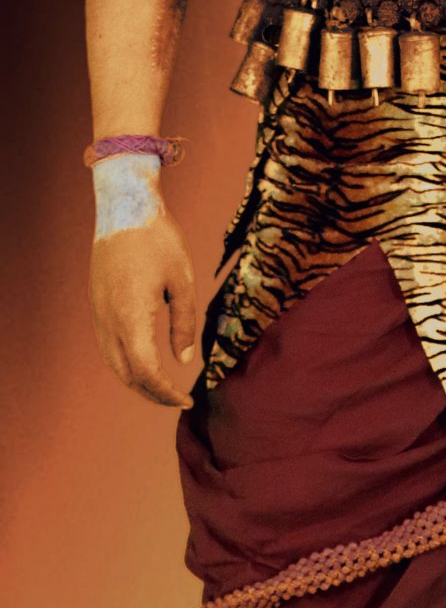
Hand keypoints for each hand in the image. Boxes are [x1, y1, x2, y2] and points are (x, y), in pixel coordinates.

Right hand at [89, 201, 197, 409]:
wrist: (125, 208)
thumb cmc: (159, 240)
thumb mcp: (183, 279)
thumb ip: (185, 322)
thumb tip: (185, 359)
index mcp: (132, 316)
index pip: (146, 371)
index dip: (165, 392)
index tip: (186, 399)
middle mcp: (109, 321)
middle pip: (126, 374)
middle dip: (152, 393)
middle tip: (178, 398)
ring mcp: (98, 314)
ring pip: (113, 363)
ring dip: (136, 380)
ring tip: (163, 385)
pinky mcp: (96, 305)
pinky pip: (107, 346)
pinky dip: (125, 362)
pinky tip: (144, 360)